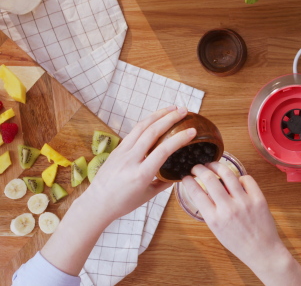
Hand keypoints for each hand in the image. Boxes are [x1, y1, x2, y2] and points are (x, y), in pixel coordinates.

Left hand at [41, 106, 196, 274]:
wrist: (96, 204)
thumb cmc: (123, 204)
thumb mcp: (148, 195)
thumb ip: (164, 183)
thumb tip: (178, 174)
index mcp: (141, 174)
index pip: (163, 151)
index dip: (179, 139)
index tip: (192, 131)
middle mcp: (130, 160)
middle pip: (152, 132)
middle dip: (169, 118)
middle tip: (184, 111)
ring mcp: (121, 152)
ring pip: (141, 127)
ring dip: (158, 115)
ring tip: (171, 109)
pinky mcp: (116, 150)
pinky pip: (133, 132)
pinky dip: (147, 123)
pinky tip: (155, 119)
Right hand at [182, 163, 300, 284]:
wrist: (261, 250)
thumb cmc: (238, 242)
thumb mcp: (216, 230)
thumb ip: (209, 211)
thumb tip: (203, 190)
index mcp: (214, 219)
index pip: (196, 193)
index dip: (188, 181)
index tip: (185, 176)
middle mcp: (228, 208)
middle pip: (209, 179)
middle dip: (200, 169)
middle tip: (197, 166)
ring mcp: (244, 202)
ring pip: (228, 174)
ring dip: (217, 166)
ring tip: (213, 165)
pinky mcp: (258, 198)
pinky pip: (247, 179)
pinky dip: (240, 177)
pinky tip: (237, 180)